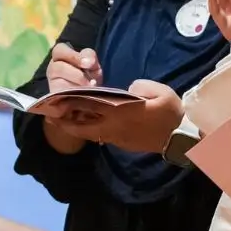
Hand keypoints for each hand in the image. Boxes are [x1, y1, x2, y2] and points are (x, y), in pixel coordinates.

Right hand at [40, 43, 101, 152]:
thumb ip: (90, 56)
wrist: (90, 97)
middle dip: (76, 74)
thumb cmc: (90, 76)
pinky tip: (83, 95)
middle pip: (57, 67)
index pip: (59, 50)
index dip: (72, 55)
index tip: (88, 64)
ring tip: (89, 89)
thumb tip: (88, 61)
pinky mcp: (54, 97)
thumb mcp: (92, 63)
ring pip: (58, 82)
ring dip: (76, 85)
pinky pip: (60, 95)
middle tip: (91, 81)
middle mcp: (53, 68)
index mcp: (61, 56)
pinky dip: (73, 94)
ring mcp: (52, 83)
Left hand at [52, 79, 185, 154]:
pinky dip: (88, 130)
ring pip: (89, 133)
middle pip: (83, 126)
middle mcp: (114, 126)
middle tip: (51, 115)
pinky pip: (99, 136)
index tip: (57, 99)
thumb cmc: (170, 112)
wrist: (179, 137)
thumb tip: (128, 89)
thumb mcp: (159, 91)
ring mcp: (116, 137)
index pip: (91, 106)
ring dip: (75, 127)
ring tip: (62, 119)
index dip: (72, 102)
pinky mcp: (121, 143)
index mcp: (121, 112)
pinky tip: (84, 124)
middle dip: (66, 120)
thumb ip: (140, 86)